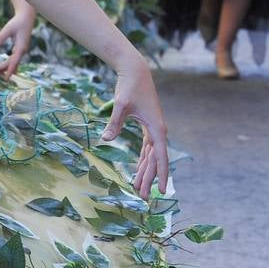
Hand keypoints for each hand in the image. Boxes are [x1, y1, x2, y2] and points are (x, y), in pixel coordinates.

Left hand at [0, 0, 34, 76]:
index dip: (10, 70)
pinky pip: (14, 59)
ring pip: (13, 62)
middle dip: (2, 69)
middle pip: (11, 63)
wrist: (26, 17)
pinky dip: (8, 64)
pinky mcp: (20, 48)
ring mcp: (21, 50)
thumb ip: (0, 37)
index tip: (6, 78)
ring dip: (5, 68)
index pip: (14, 61)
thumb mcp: (8, 28)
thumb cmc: (17, 22)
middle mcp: (22, 51)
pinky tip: (6, 70)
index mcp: (21, 47)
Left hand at [103, 58, 168, 196]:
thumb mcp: (120, 105)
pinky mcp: (148, 125)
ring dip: (146, 170)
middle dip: (149, 178)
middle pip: (155, 160)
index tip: (162, 191)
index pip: (161, 157)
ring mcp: (154, 129)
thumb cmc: (129, 87)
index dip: (162, 175)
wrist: (135, 72)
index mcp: (157, 129)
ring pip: (151, 155)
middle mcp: (159, 131)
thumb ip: (114, 123)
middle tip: (142, 196)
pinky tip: (140, 169)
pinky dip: (144, 159)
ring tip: (139, 187)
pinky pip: (148, 147)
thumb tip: (105, 139)